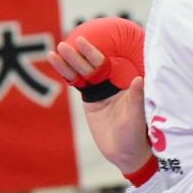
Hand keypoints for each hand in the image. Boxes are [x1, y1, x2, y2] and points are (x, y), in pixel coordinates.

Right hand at [50, 42, 152, 175]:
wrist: (124, 151)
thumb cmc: (135, 134)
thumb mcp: (137, 116)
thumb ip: (137, 98)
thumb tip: (139, 79)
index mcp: (121, 81)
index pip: (104, 64)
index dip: (92, 53)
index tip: (82, 41)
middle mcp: (110, 82)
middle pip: (89, 66)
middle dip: (76, 55)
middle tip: (64, 44)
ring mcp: (99, 90)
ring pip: (80, 73)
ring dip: (67, 62)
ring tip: (54, 51)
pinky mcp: (90, 99)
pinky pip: (76, 83)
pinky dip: (66, 73)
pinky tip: (56, 62)